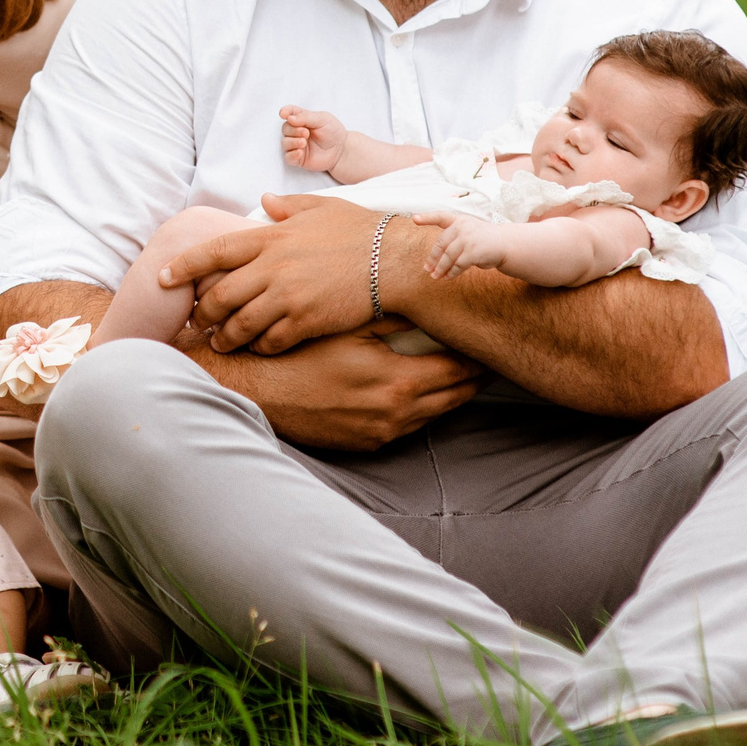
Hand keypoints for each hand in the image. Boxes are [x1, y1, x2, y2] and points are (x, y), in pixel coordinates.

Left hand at [179, 195, 410, 354]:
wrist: (395, 261)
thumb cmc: (361, 231)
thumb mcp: (321, 208)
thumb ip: (287, 207)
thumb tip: (264, 201)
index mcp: (271, 236)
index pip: (214, 251)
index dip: (183, 266)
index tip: (162, 277)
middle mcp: (273, 266)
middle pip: (219, 294)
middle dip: (203, 312)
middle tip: (197, 320)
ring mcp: (288, 295)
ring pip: (239, 323)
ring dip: (225, 336)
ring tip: (220, 341)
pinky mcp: (306, 320)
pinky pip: (270, 341)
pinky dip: (258, 347)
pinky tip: (258, 348)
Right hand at [192, 320, 481, 450]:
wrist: (257, 394)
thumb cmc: (298, 355)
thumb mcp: (345, 327)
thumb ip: (390, 317)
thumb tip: (424, 301)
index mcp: (397, 382)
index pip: (457, 370)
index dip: (477, 355)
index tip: (489, 342)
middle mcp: (396, 413)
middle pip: (454, 396)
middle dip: (473, 378)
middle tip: (487, 359)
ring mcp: (382, 433)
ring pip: (434, 414)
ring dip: (449, 395)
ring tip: (461, 375)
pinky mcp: (366, 444)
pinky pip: (407, 427)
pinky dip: (420, 409)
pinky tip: (418, 393)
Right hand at [278, 106, 348, 171]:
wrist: (342, 151)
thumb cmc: (333, 132)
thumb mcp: (322, 119)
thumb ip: (305, 117)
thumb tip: (289, 118)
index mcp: (302, 119)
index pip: (290, 112)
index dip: (285, 112)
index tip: (283, 114)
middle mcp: (297, 132)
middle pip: (285, 128)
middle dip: (293, 130)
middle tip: (306, 133)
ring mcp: (297, 145)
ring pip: (285, 143)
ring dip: (292, 142)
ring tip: (303, 142)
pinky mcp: (299, 158)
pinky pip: (288, 158)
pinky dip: (292, 154)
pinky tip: (300, 152)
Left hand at [417, 211, 506, 282]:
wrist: (506, 244)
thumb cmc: (483, 241)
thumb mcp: (468, 232)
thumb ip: (453, 240)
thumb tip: (435, 262)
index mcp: (459, 220)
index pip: (440, 216)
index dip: (426, 218)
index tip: (414, 219)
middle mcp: (462, 227)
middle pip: (440, 244)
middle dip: (433, 258)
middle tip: (427, 269)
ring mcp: (468, 239)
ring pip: (448, 257)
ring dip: (440, 268)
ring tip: (435, 276)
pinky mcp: (473, 252)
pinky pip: (458, 265)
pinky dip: (451, 272)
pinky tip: (448, 277)